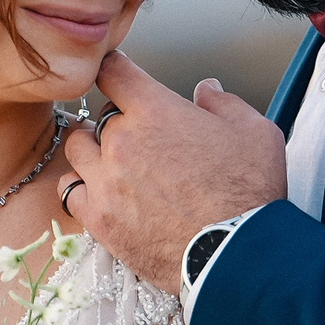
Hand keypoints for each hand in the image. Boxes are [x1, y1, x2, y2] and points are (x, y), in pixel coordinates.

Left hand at [63, 51, 288, 289]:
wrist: (236, 254)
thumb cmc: (249, 193)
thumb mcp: (255, 131)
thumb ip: (224, 103)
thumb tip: (206, 89)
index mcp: (154, 111)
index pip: (113, 72)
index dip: (114, 70)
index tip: (117, 75)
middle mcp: (121, 141)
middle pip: (98, 115)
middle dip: (117, 121)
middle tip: (138, 138)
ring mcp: (104, 181)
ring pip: (76, 149)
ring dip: (92, 151)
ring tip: (111, 163)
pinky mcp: (98, 219)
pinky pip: (69, 192)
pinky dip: (81, 188)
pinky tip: (100, 193)